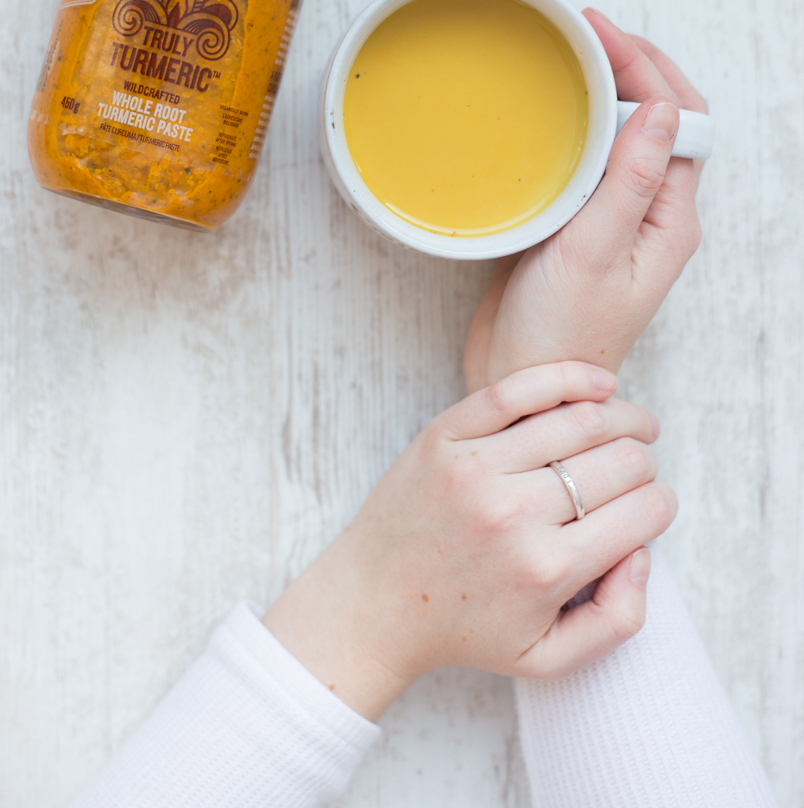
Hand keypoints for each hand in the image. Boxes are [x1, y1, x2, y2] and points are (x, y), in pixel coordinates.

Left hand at [263, 362, 674, 719]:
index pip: (645, 512)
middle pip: (622, 461)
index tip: (649, 507)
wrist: (372, 603)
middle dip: (645, 462)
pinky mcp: (445, 434)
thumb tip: (643, 551)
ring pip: (580, 419)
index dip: (661, 505)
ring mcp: (476, 467)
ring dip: (623, 417)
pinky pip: (518, 389)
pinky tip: (599, 384)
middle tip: (638, 467)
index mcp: (547, 570)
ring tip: (632, 424)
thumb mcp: (548, 658)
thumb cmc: (465, 629)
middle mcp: (514, 514)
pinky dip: (570, 377)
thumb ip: (617, 619)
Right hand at [464, 11, 707, 390]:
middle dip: (632, 68)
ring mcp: (615, 219)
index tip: (601, 34)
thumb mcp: (595, 252)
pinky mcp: (578, 226)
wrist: (527, 379)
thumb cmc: (561, 332)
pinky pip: (588, 163)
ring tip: (571, 59)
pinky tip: (551, 118)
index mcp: (670, 219)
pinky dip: (575, 130)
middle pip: (660, 121)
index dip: (649, 69)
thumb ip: (629, 181)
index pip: (680, 121)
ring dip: (605, 94)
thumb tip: (665, 109)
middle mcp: (650, 214)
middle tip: (584, 32)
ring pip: (624, 138)